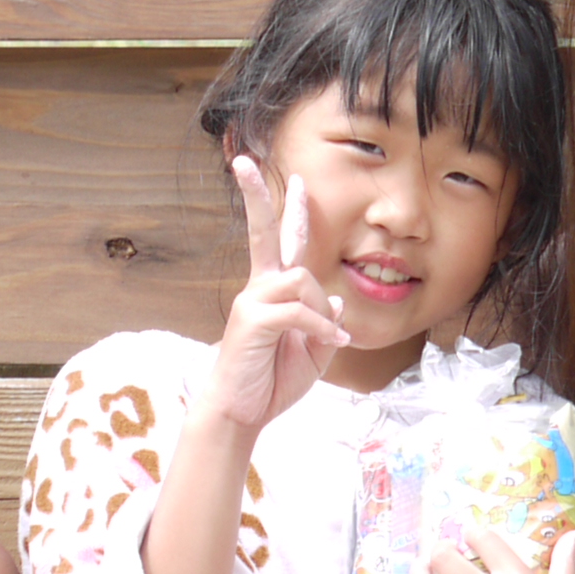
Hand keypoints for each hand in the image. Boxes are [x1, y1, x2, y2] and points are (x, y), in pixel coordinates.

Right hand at [196, 153, 350, 436]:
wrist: (241, 412)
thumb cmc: (271, 382)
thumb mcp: (313, 351)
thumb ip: (323, 322)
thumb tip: (333, 297)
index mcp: (272, 292)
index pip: (283, 244)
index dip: (290, 211)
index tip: (295, 181)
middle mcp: (259, 288)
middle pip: (264, 233)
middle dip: (257, 196)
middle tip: (244, 161)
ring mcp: (253, 301)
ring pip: (302, 281)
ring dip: (321, 311)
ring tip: (327, 340)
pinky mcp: (254, 319)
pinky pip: (300, 311)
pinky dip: (321, 328)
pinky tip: (333, 344)